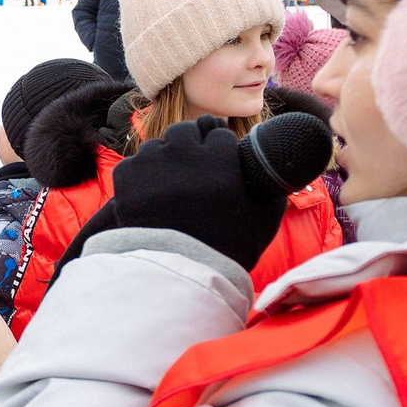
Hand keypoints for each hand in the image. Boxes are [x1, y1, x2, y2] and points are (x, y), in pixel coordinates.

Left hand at [72, 119, 289, 274]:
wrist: (176, 275)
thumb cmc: (225, 250)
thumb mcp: (263, 220)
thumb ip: (275, 189)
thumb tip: (280, 169)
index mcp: (220, 160)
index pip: (219, 133)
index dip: (219, 147)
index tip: (218, 160)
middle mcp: (185, 155)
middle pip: (187, 130)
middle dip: (192, 145)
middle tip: (193, 170)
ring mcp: (152, 163)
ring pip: (159, 144)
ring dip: (166, 159)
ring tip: (171, 187)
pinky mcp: (126, 176)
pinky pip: (135, 162)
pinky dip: (142, 175)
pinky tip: (151, 196)